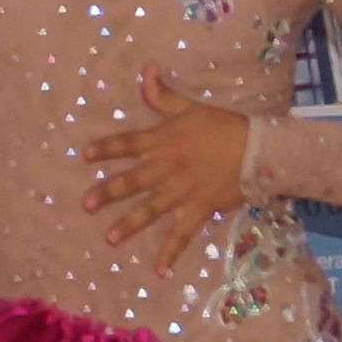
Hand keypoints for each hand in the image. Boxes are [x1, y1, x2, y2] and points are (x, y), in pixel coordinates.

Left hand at [83, 69, 253, 251]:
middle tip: (85, 204)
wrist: (257, 150)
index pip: (127, 144)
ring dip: (130, 224)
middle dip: (107, 193)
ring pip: (151, 210)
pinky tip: (159, 272)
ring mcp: (181, 192)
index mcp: (162, 142)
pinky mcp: (199, 210)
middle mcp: (167, 169)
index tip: (84, 154)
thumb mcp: (190, 107)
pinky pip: (183, 235)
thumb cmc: (222, 126)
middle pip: (132, 182)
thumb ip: (162, 94)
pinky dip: (171, 254)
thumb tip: (145, 68)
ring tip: (109, 238)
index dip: (105, 149)